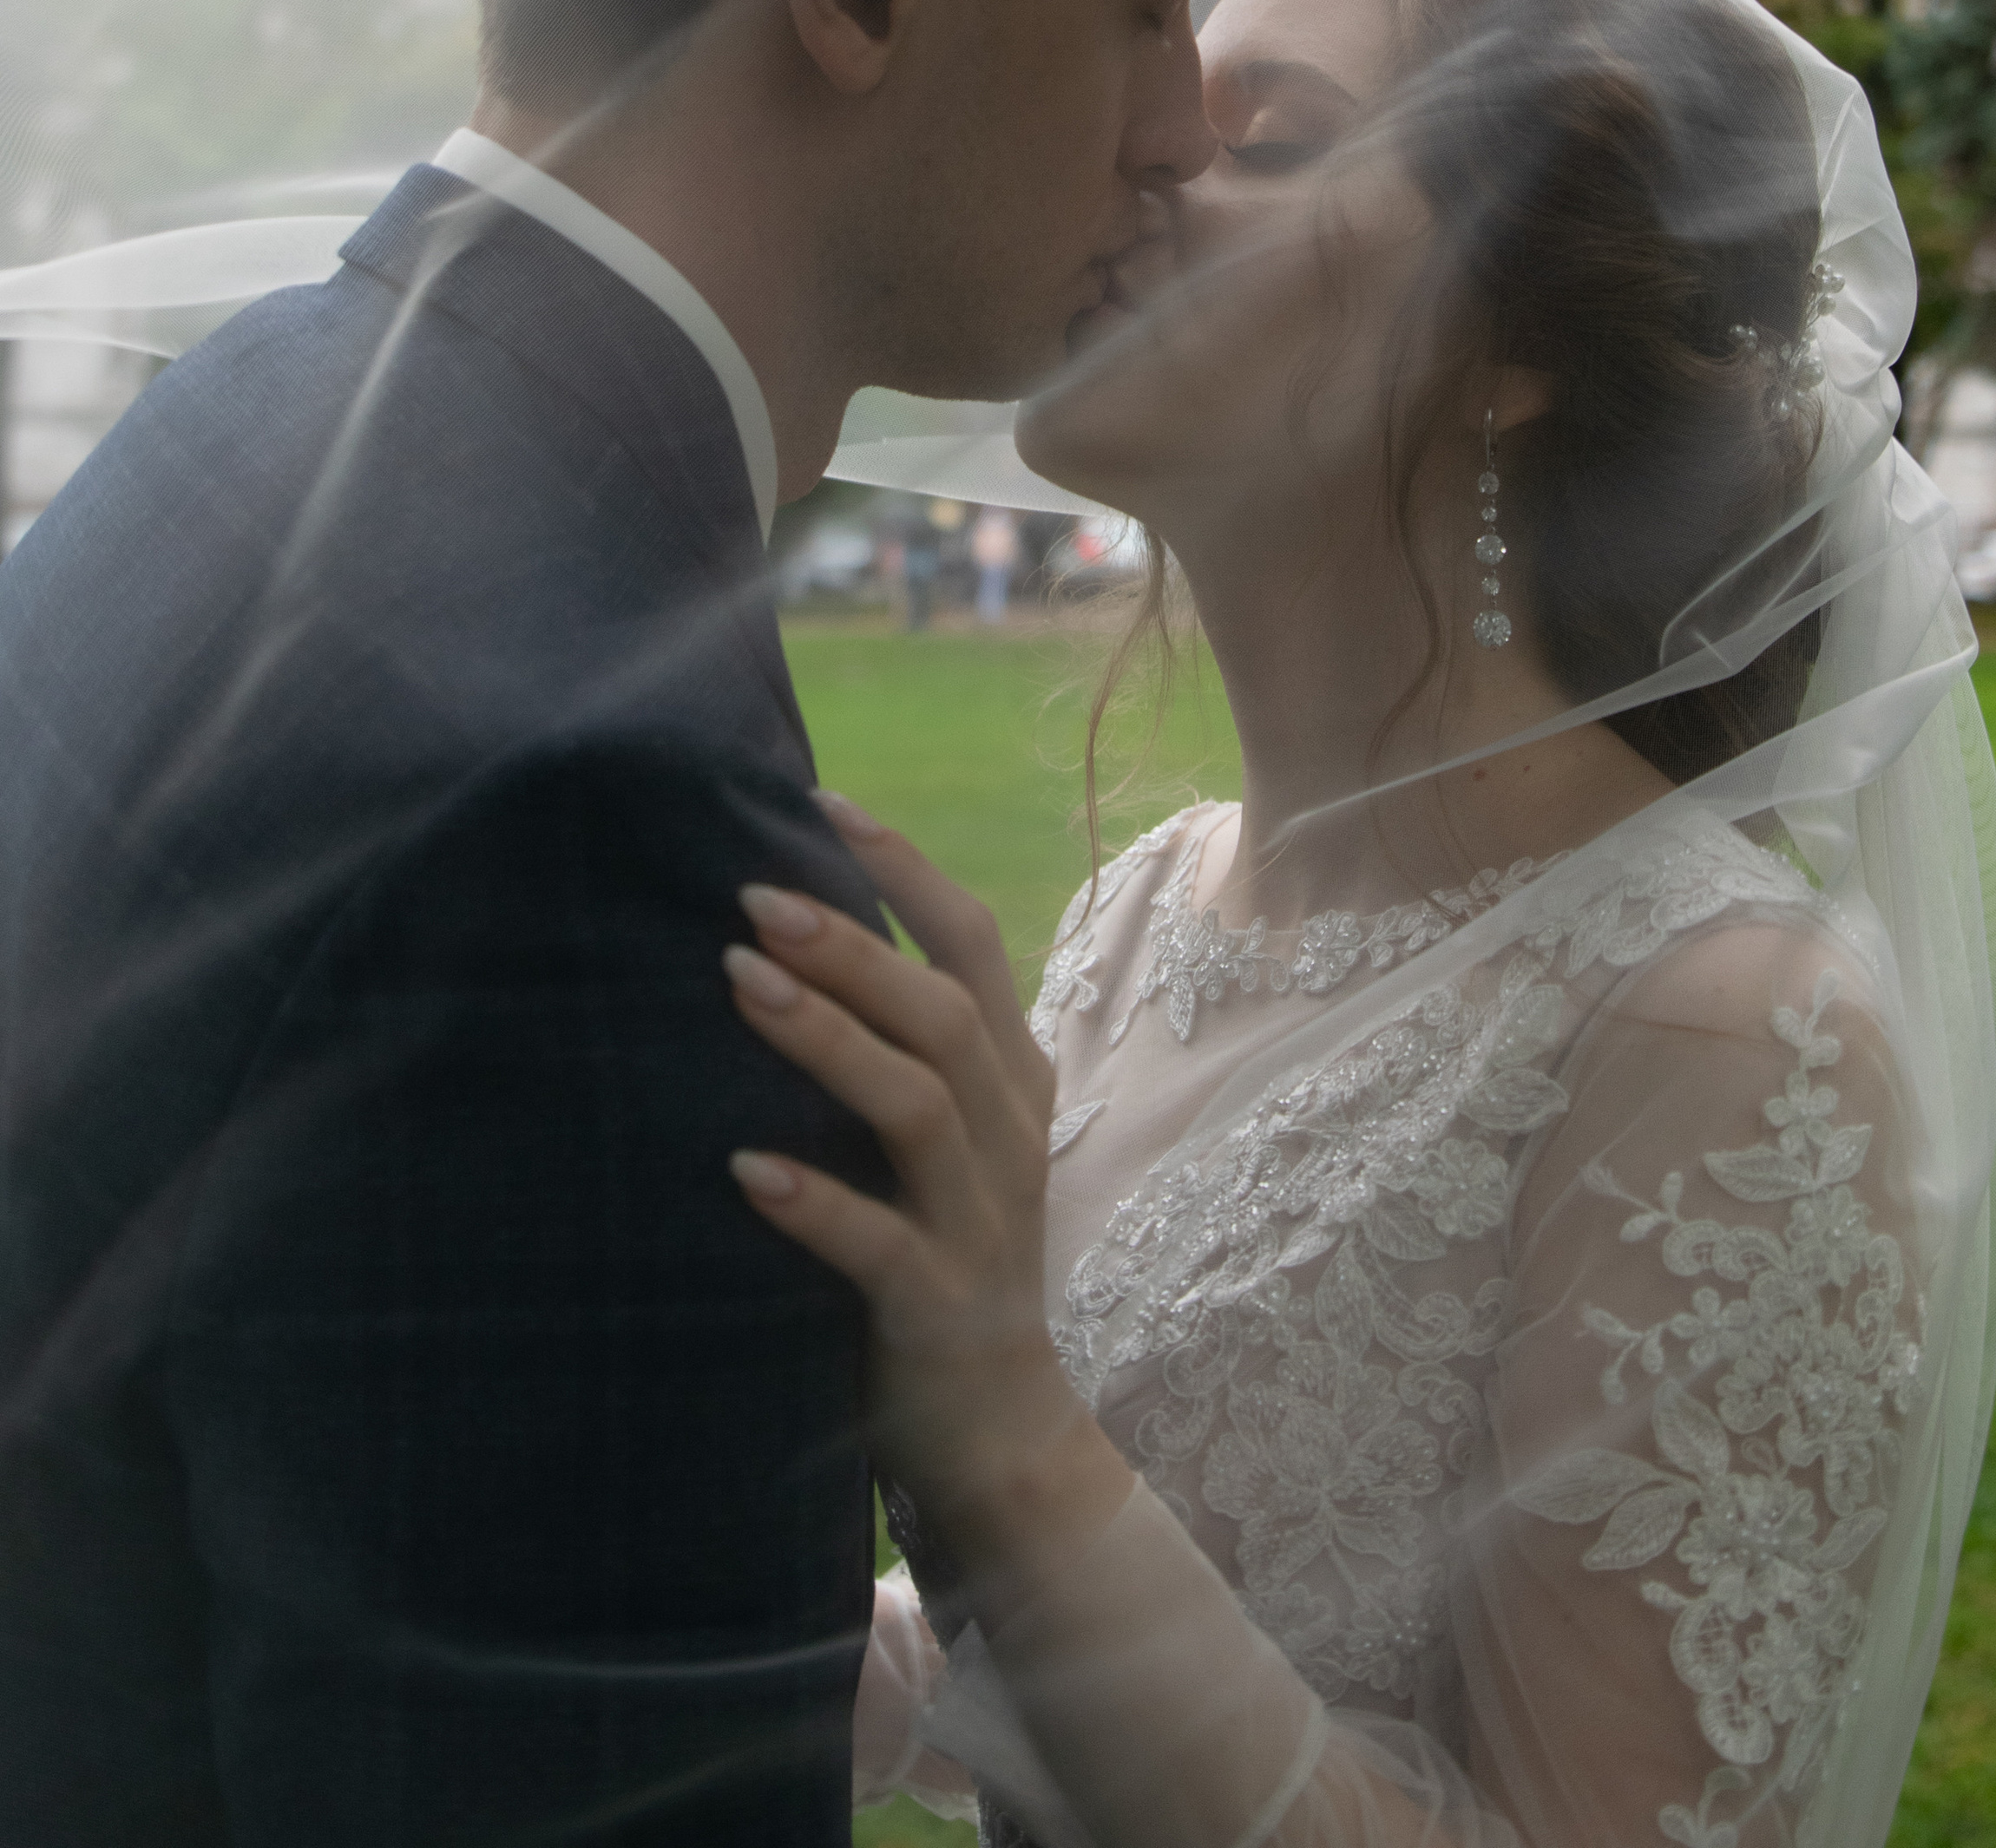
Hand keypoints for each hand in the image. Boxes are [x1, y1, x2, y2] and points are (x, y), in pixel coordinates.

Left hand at [724, 794, 1130, 1608]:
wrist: (1003, 1436)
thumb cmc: (940, 1255)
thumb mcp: (941, 1138)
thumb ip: (895, 1047)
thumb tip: (778, 934)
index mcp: (1011, 1077)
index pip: (974, 942)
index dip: (905, 868)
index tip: (821, 802)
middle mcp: (1009, 1134)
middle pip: (944, 1011)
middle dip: (851, 945)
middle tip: (751, 894)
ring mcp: (983, 1222)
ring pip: (920, 1107)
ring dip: (829, 1042)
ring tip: (741, 986)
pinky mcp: (941, 1307)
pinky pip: (882, 1247)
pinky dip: (818, 1203)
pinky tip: (748, 1170)